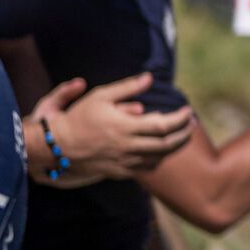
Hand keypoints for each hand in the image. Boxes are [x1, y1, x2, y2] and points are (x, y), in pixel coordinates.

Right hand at [41, 73, 194, 181]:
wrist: (56, 147)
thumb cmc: (78, 117)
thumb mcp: (100, 96)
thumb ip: (127, 88)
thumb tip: (149, 78)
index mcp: (125, 127)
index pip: (164, 126)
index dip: (181, 119)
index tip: (189, 111)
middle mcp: (127, 147)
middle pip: (167, 144)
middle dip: (185, 134)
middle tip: (193, 124)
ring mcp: (124, 162)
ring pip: (159, 158)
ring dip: (175, 147)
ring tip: (183, 135)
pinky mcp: (119, 172)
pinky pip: (147, 168)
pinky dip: (159, 158)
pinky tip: (163, 149)